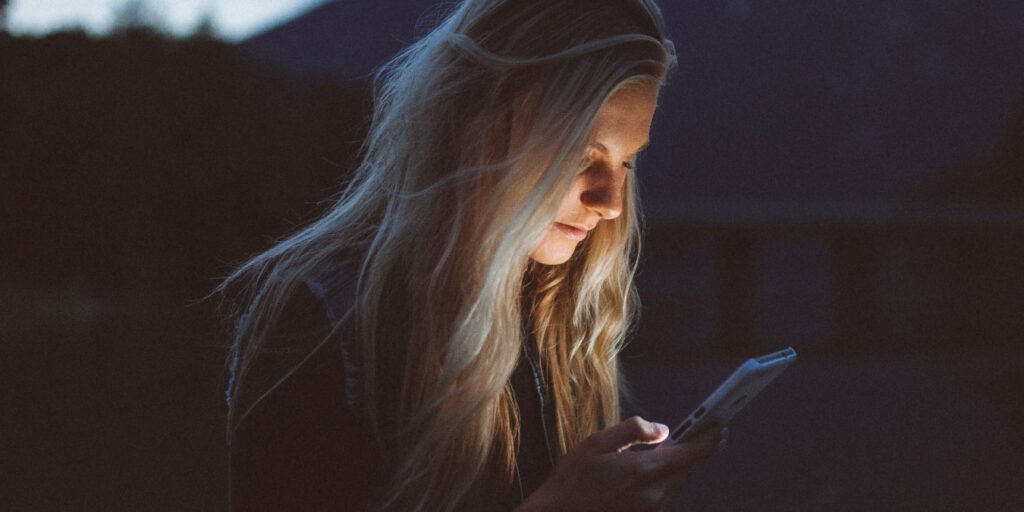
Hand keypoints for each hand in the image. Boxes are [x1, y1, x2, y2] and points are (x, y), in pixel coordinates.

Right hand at [516, 416, 725, 511]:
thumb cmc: (574, 479)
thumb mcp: (598, 442)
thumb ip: (634, 431)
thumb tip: (663, 429)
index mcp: (645, 470)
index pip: (691, 453)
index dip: (710, 439)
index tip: (721, 428)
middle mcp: (654, 493)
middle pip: (687, 469)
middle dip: (694, 451)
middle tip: (697, 433)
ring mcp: (651, 508)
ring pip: (677, 483)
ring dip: (678, 467)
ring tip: (669, 451)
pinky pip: (665, 495)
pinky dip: (666, 481)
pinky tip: (650, 473)